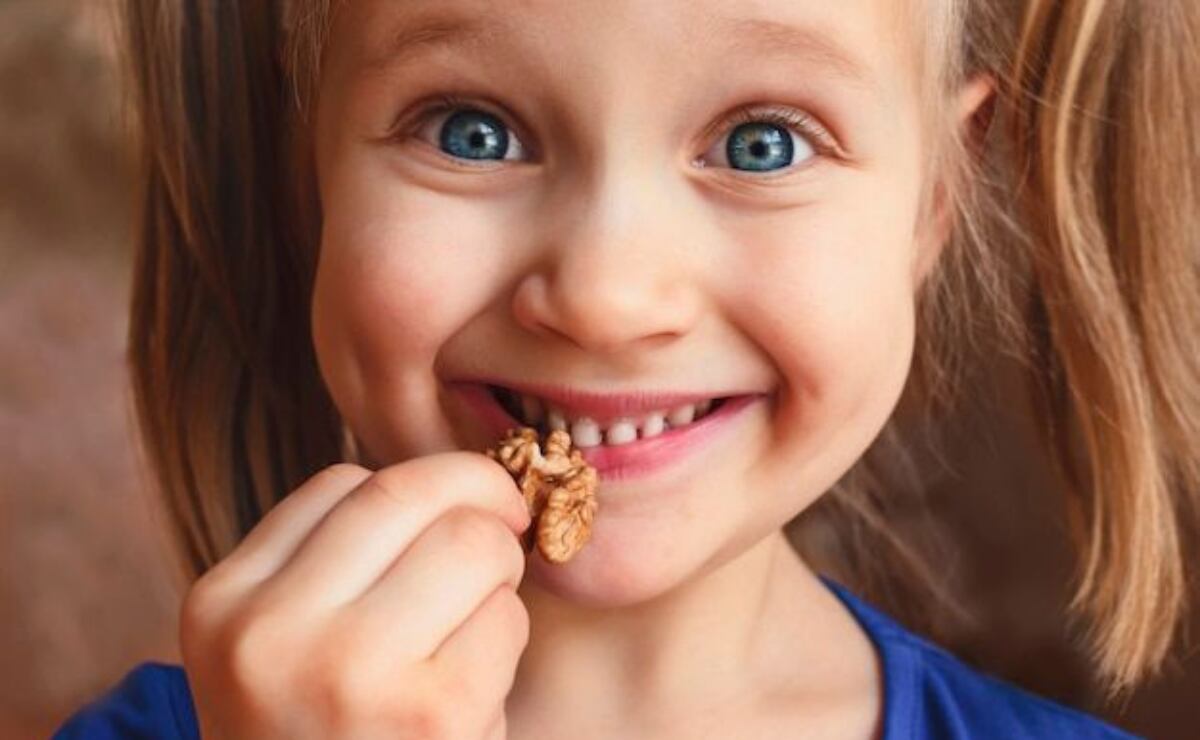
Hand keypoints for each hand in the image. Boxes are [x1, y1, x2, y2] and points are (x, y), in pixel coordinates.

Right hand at [179, 453, 531, 738]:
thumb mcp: (277, 651)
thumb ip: (333, 566)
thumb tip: (454, 483)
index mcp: (224, 604)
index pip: (343, 485)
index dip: (418, 489)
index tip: (451, 510)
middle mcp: (271, 631)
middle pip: (410, 494)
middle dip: (479, 495)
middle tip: (506, 522)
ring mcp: (348, 671)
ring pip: (470, 543)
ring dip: (498, 574)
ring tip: (476, 621)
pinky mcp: (431, 714)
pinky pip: (505, 619)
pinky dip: (508, 637)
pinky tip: (478, 682)